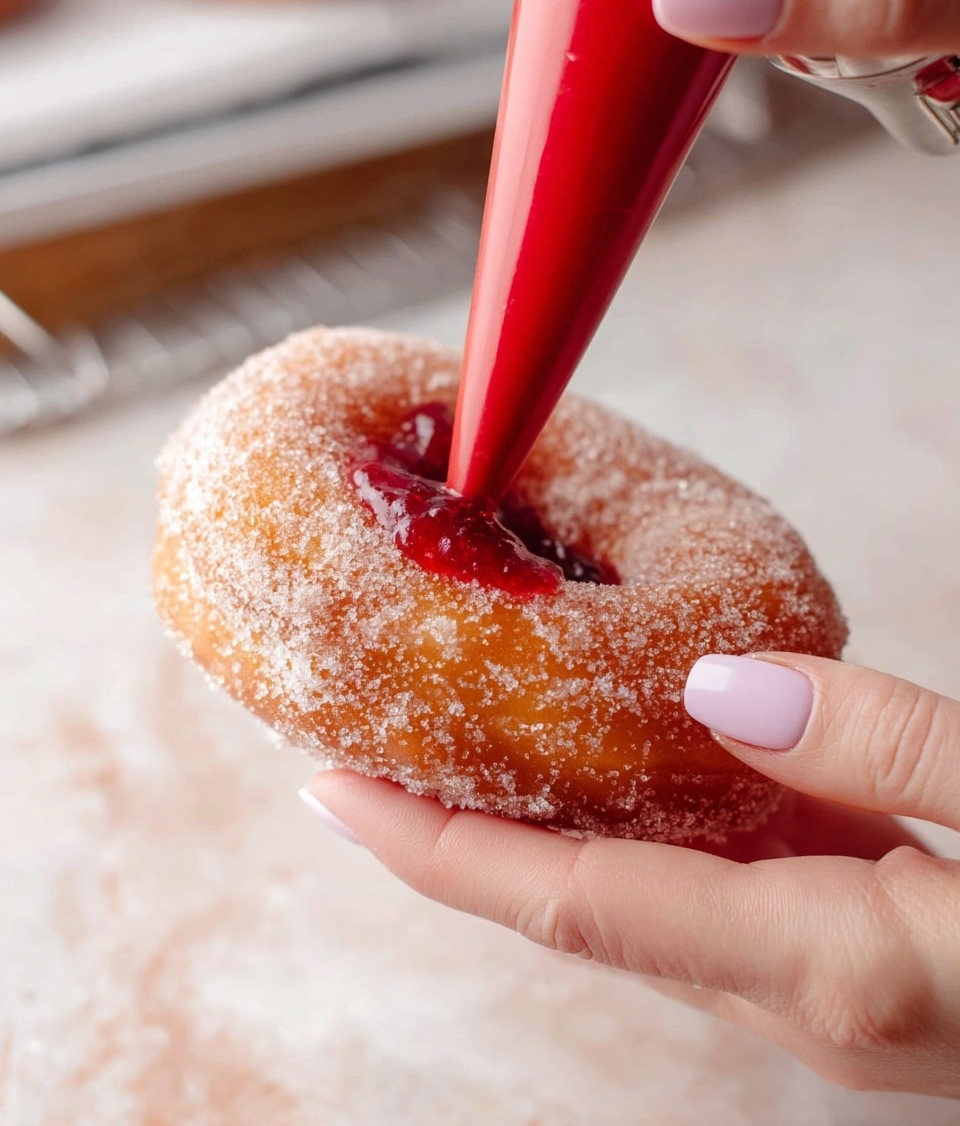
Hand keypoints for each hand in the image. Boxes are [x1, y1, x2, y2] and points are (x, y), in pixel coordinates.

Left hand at [303, 654, 959, 1097]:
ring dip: (536, 826)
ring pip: (633, 898)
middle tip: (365, 742)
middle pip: (575, 907)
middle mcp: (794, 993)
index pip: (568, 905)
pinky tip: (615, 756)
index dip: (432, 851)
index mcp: (826, 961)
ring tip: (458, 737)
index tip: (329, 791)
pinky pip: (705, 887)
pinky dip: (635, 824)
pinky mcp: (851, 951)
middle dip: (456, 834)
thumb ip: (887, 743)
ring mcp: (818, 983)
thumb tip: (723, 684)